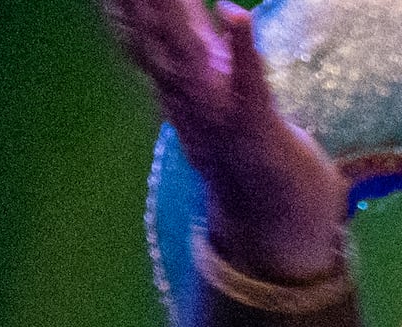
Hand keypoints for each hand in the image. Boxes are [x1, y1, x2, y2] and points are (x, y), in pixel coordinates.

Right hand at [94, 0, 348, 282]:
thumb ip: (205, 47)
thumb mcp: (218, 93)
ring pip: (187, 61)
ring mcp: (220, 116)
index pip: (142, 33)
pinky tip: (234, 11)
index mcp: (180, 87)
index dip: (124, 7)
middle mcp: (190, 100)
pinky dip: (243, 50)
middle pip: (154, 40)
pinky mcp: (259, 130)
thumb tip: (202, 8)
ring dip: (172, 19)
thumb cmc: (253, 156)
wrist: (277, 229)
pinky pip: (249, 86)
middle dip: (138, 5)